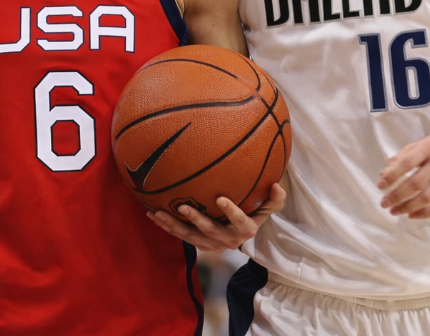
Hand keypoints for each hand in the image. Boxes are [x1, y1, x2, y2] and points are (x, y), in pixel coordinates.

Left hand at [149, 183, 285, 252]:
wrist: (244, 233)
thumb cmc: (257, 213)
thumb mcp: (270, 207)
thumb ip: (276, 199)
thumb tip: (277, 184)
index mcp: (246, 231)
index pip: (239, 222)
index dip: (230, 212)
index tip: (220, 198)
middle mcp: (228, 241)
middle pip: (209, 232)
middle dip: (195, 220)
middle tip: (182, 206)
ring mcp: (211, 244)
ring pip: (190, 237)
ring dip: (173, 226)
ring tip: (158, 213)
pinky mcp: (199, 243)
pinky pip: (181, 236)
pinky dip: (166, 227)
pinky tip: (152, 214)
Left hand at [378, 128, 429, 218]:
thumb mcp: (419, 144)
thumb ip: (401, 157)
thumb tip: (384, 176)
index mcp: (429, 148)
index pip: (407, 163)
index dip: (393, 175)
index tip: (380, 185)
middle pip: (416, 183)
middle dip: (397, 196)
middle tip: (384, 203)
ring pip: (427, 197)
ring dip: (408, 207)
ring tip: (394, 211)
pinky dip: (425, 214)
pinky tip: (412, 215)